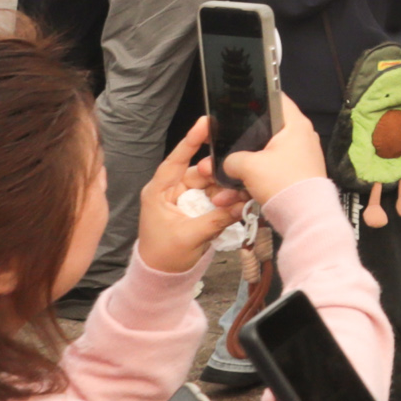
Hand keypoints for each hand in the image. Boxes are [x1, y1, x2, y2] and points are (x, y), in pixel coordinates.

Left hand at [134, 118, 230, 269]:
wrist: (162, 277)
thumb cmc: (164, 256)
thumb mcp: (190, 237)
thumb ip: (216, 219)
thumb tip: (241, 205)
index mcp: (159, 192)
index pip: (174, 162)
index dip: (190, 142)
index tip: (205, 124)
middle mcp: (172, 190)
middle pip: (200, 171)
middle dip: (219, 174)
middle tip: (235, 179)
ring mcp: (185, 198)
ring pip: (211, 183)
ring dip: (226, 188)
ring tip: (239, 195)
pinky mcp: (197, 207)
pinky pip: (216, 195)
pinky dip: (227, 198)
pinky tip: (239, 200)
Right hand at [218, 93, 328, 210]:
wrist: (303, 214)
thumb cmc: (280, 180)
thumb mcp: (249, 166)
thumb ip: (233, 158)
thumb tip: (230, 163)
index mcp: (295, 125)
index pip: (277, 100)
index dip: (257, 98)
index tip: (237, 103)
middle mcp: (300, 137)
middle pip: (264, 133)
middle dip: (239, 147)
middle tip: (218, 152)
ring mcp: (298, 157)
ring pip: (262, 157)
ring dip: (240, 170)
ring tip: (218, 180)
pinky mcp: (293, 175)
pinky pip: (268, 173)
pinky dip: (251, 181)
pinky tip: (231, 195)